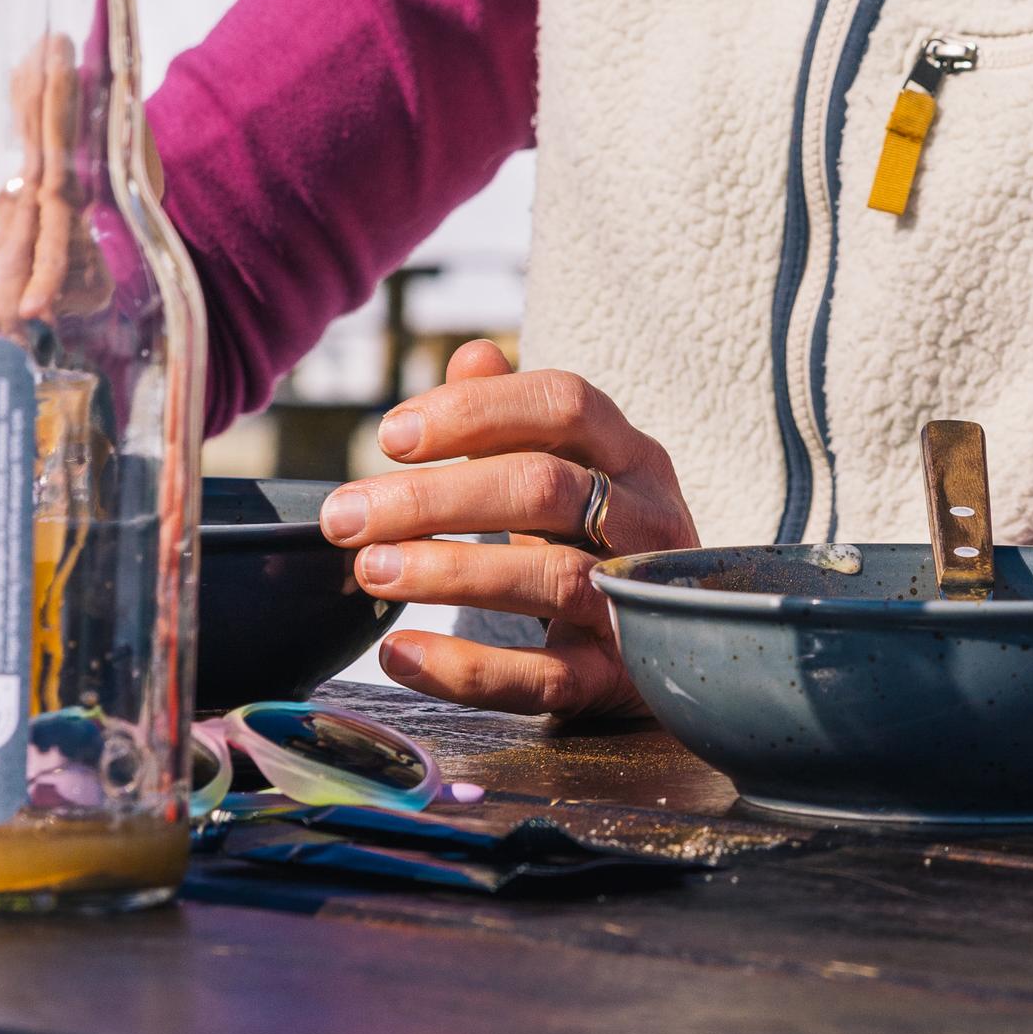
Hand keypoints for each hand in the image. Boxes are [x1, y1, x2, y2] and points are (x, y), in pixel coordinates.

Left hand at [323, 341, 698, 720]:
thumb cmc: (602, 542)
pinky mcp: (616, 679)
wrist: (686, 645)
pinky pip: (541, 675)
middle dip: (435, 498)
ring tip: (370, 569)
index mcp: (634, 457)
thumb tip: (471, 354)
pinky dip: (465, 668)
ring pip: (550, 577)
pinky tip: (400, 653)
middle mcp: (648, 520)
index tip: (391, 436)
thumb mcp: (571, 472)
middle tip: (347, 514)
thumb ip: (516, 418)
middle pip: (546, 488)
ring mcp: (638, 601)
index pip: (565, 404)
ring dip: (450, 572)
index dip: (477, 412)